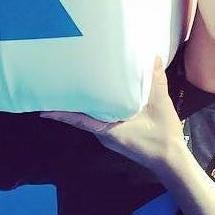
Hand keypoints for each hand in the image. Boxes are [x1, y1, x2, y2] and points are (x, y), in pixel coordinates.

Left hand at [41, 57, 184, 170]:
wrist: (170, 158)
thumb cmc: (162, 134)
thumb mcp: (160, 105)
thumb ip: (155, 81)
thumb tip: (154, 57)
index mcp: (107, 127)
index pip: (78, 119)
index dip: (61, 114)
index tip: (43, 110)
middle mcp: (103, 132)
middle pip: (82, 115)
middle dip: (71, 103)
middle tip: (59, 85)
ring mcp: (109, 133)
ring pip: (91, 116)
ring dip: (84, 104)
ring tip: (77, 85)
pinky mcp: (116, 133)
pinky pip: (101, 118)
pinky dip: (98, 107)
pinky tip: (101, 96)